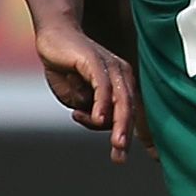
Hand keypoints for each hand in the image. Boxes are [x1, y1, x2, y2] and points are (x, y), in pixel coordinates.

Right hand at [35, 17, 142, 163]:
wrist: (53, 37)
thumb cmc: (66, 67)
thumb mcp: (75, 97)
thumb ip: (87, 109)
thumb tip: (97, 120)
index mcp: (121, 86)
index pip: (131, 113)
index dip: (137, 135)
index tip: (142, 158)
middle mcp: (121, 77)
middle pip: (129, 110)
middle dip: (126, 135)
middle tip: (121, 155)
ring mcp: (110, 69)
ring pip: (120, 100)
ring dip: (118, 125)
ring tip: (117, 145)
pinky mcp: (95, 62)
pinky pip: (102, 86)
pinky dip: (102, 104)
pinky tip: (98, 119)